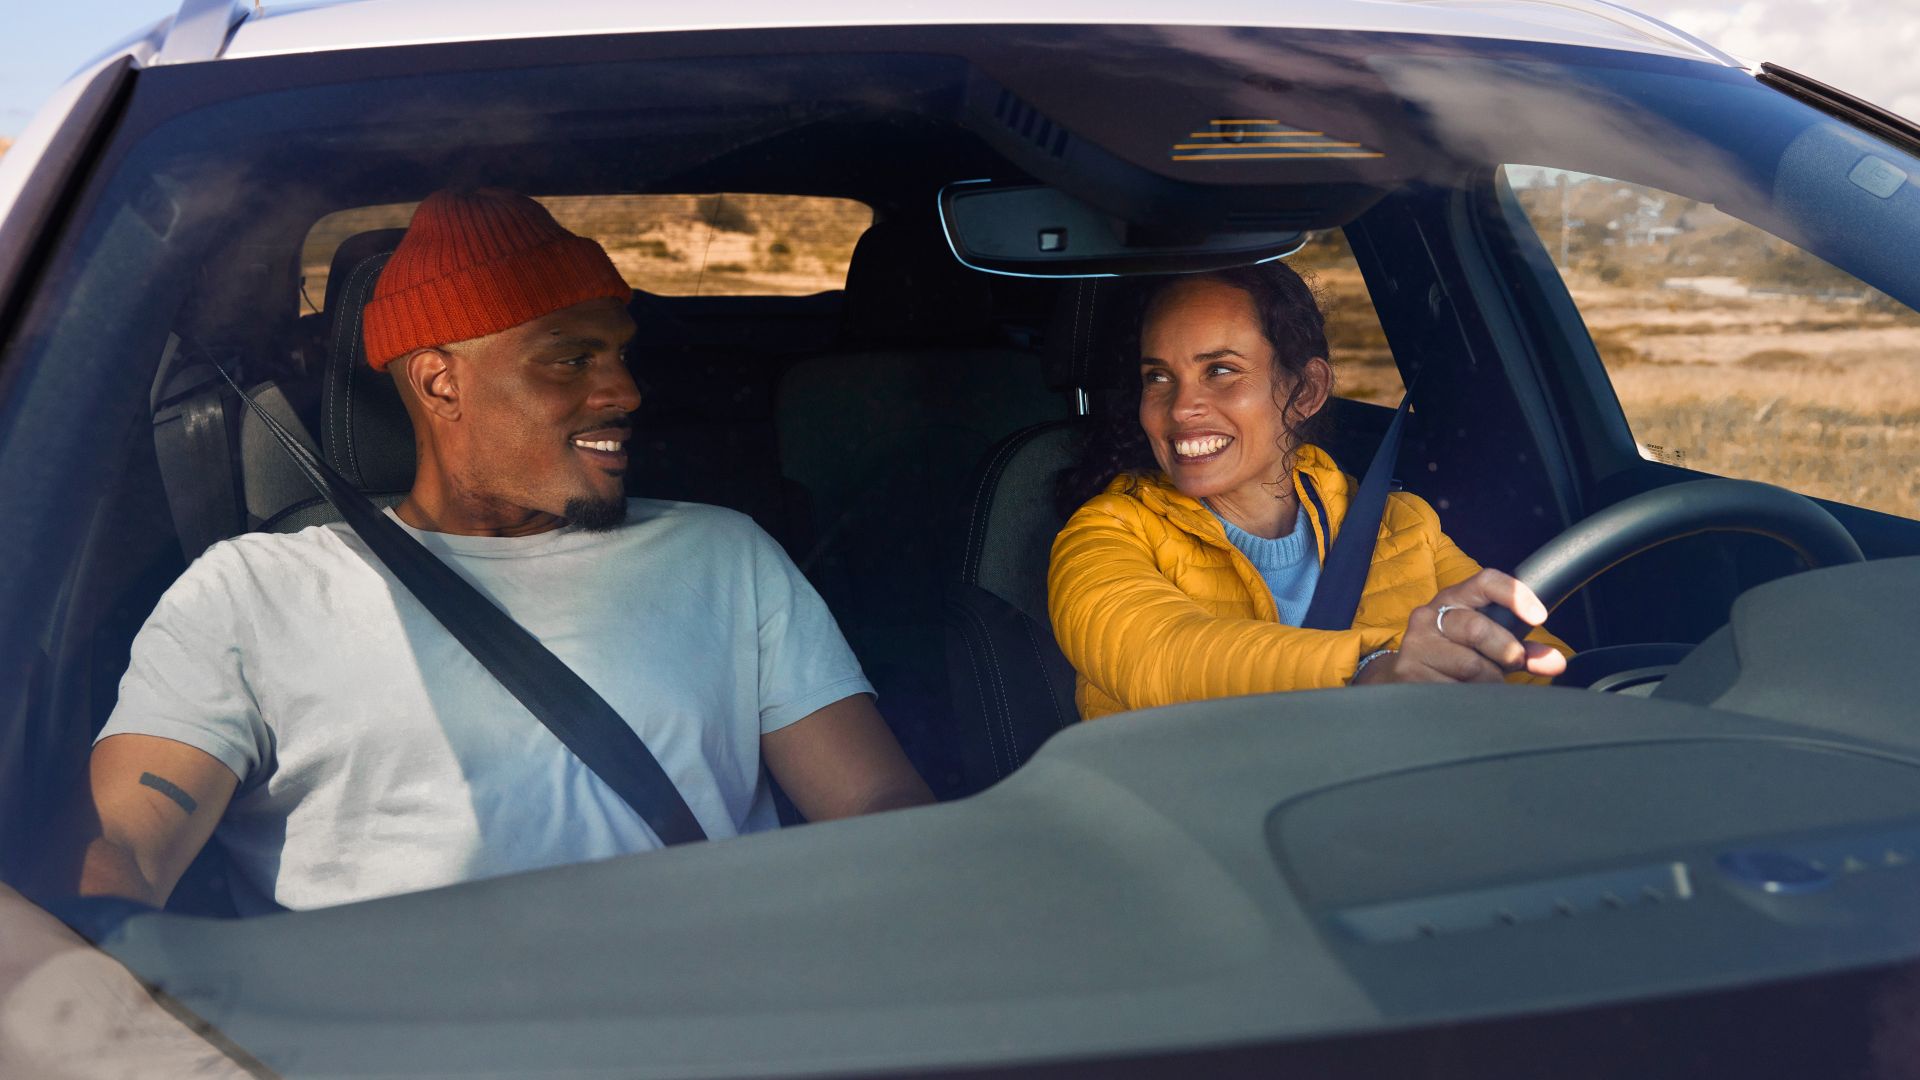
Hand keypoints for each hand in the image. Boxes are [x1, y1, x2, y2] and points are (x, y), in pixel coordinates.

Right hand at [1354, 569, 1567, 684]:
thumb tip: (1556, 662)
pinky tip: (1463, 696)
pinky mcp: (1409, 674)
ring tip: (1484, 684)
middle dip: (1505, 651)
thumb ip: (1522, 649)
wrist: (1396, 676)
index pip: (1486, 581)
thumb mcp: (1486, 645)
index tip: (1539, 616)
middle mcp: (1429, 615)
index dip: (1515, 595)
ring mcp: (1416, 645)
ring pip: (1470, 665)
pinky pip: (1454, 690)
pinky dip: (1469, 698)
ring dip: (1488, 681)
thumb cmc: (1451, 656)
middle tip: (1513, 664)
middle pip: (1478, 628)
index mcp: (1454, 598)